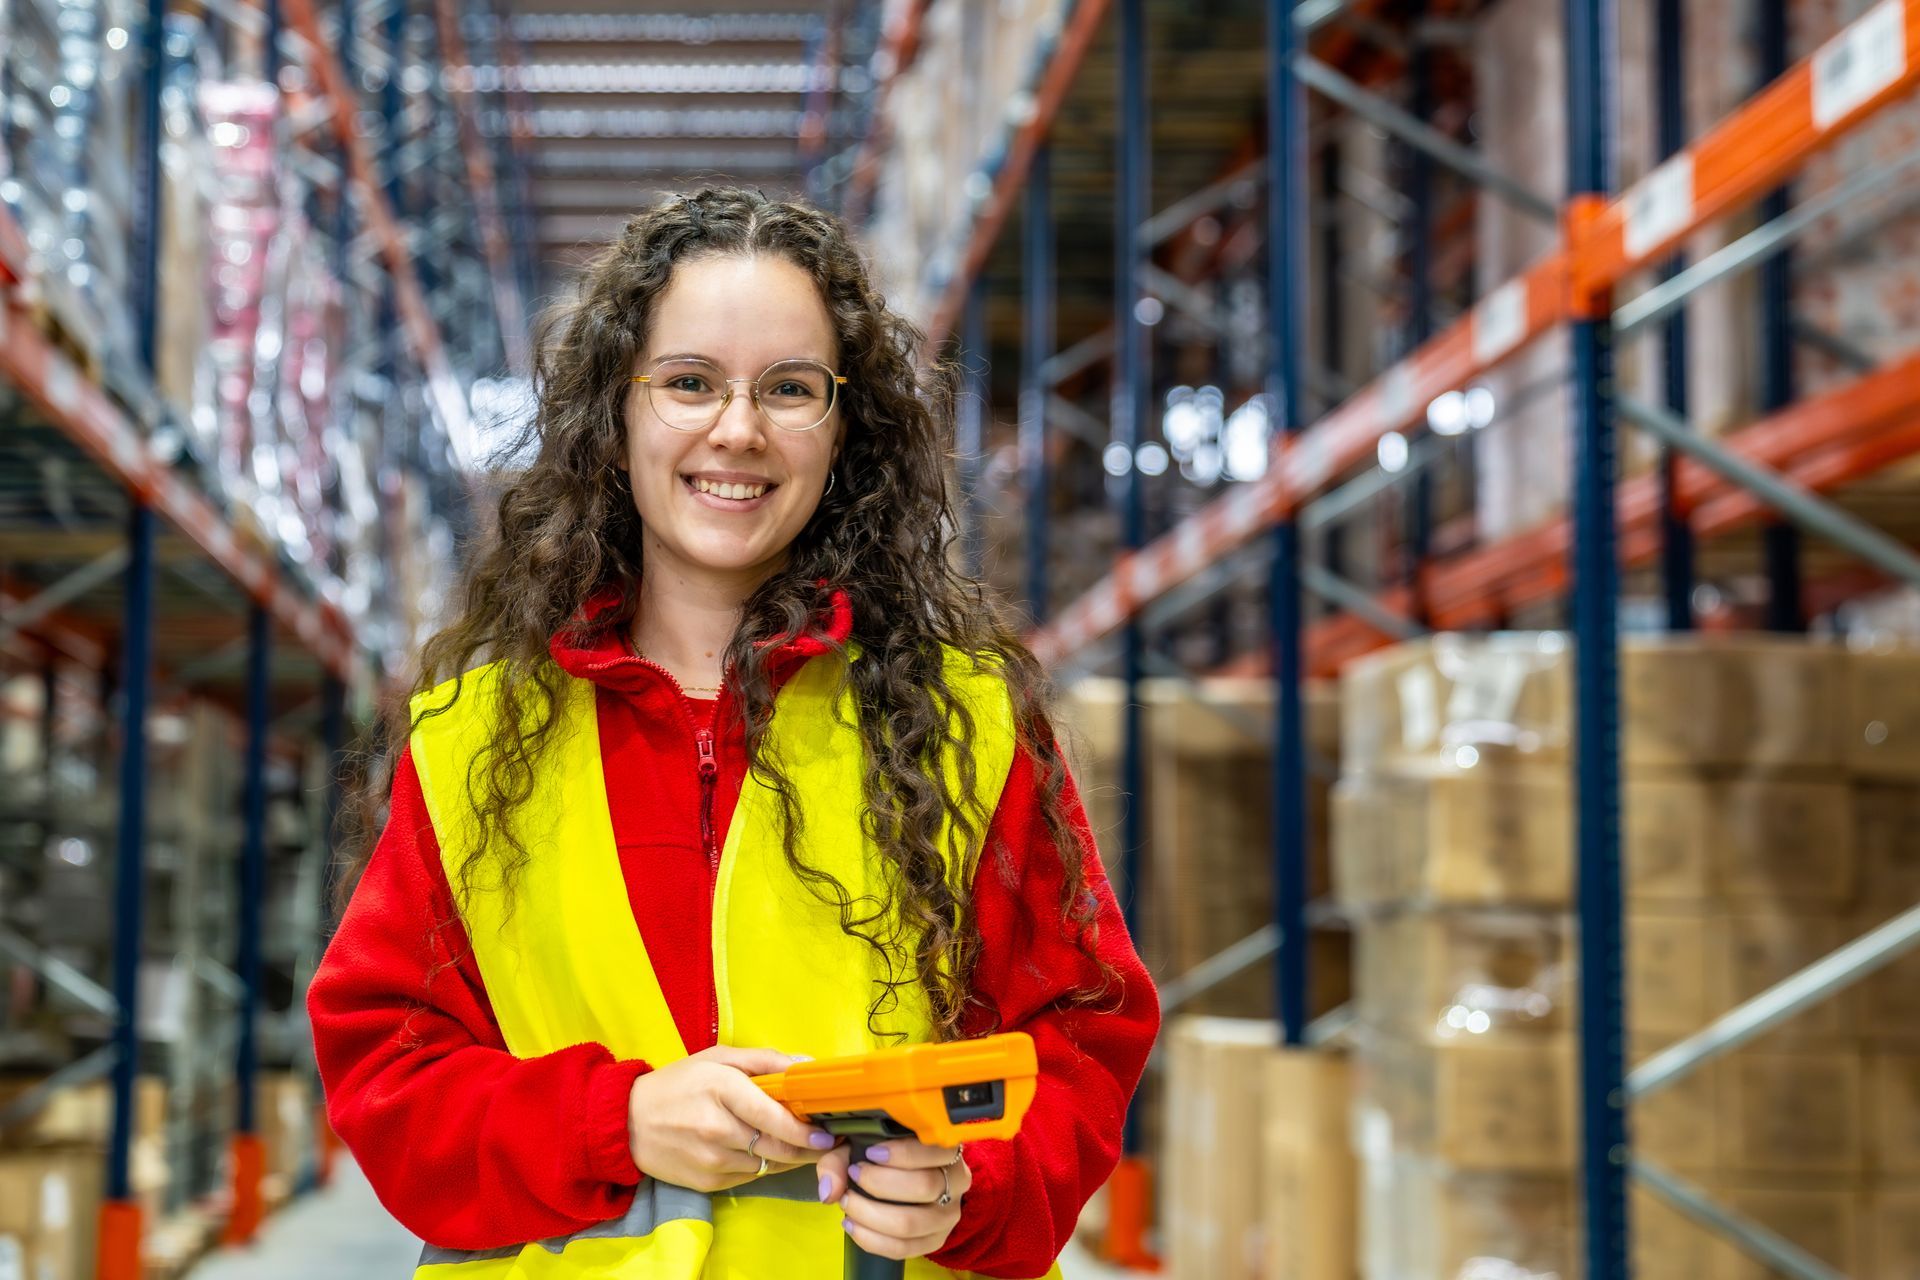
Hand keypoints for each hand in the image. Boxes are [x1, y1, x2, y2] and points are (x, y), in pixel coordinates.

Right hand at [627, 1046, 834, 1191]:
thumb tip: (807, 1065)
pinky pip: (750, 1177)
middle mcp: (717, 1129)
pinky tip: (763, 1152)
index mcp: (721, 1090)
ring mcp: (711, 1160)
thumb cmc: (678, 1084)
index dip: (804, 1129)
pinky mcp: (707, 1183)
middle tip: (825, 1141)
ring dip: (788, 1158)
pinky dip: (763, 1166)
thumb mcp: (718, 1058)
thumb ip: (765, 1060)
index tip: (826, 1132)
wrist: (625, 1124)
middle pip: (777, 1147)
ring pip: (767, 1165)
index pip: (773, 1117)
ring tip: (800, 1145)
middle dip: (807, 1148)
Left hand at [817, 1138, 969, 1260]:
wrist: (908, 1182)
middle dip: (880, 1183)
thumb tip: (830, 1190)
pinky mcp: (935, 1240)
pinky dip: (871, 1239)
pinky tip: (852, 1226)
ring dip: (871, 1215)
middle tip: (854, 1175)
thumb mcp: (862, 1146)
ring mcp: (948, 1215)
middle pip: (924, 1186)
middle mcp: (956, 1182)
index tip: (871, 1153)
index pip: (934, 1150)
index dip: (902, 1153)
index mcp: (947, 1150)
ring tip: (847, 1204)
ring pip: (911, 1222)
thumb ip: (839, 1160)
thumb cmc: (886, 1158)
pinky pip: (903, 1248)